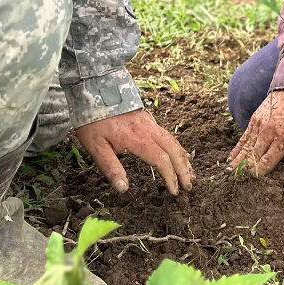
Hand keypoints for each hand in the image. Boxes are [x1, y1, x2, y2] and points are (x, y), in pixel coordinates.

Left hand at [76, 110, 192, 194]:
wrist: (93, 94)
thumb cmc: (93, 122)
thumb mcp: (96, 148)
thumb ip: (111, 168)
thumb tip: (123, 189)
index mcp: (136, 139)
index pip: (161, 159)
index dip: (170, 176)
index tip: (174, 191)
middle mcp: (148, 129)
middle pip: (173, 150)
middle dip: (183, 169)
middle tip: (188, 186)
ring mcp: (150, 123)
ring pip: (173, 141)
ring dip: (183, 158)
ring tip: (190, 173)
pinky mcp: (148, 120)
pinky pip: (168, 135)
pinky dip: (177, 147)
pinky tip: (179, 154)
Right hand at [227, 90, 283, 176]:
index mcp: (283, 139)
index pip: (268, 161)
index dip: (261, 171)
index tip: (256, 179)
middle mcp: (268, 134)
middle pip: (255, 156)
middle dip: (248, 168)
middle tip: (240, 179)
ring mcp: (259, 126)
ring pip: (246, 147)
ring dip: (238, 160)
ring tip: (229, 171)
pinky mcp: (254, 120)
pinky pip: (244, 137)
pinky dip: (237, 148)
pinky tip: (231, 157)